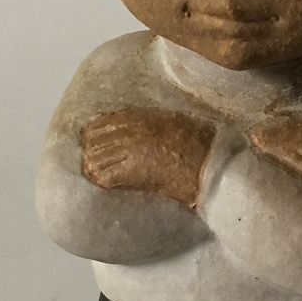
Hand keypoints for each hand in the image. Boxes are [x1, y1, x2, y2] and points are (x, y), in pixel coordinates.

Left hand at [82, 109, 215, 206]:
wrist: (210, 166)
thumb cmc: (201, 145)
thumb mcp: (176, 122)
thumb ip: (153, 121)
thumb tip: (136, 126)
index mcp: (143, 117)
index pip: (105, 121)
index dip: (94, 131)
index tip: (91, 139)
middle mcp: (133, 131)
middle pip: (95, 139)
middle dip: (91, 150)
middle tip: (91, 159)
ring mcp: (132, 151)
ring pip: (96, 158)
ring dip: (94, 166)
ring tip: (97, 172)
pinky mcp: (133, 172)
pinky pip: (105, 176)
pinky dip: (101, 180)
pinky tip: (103, 183)